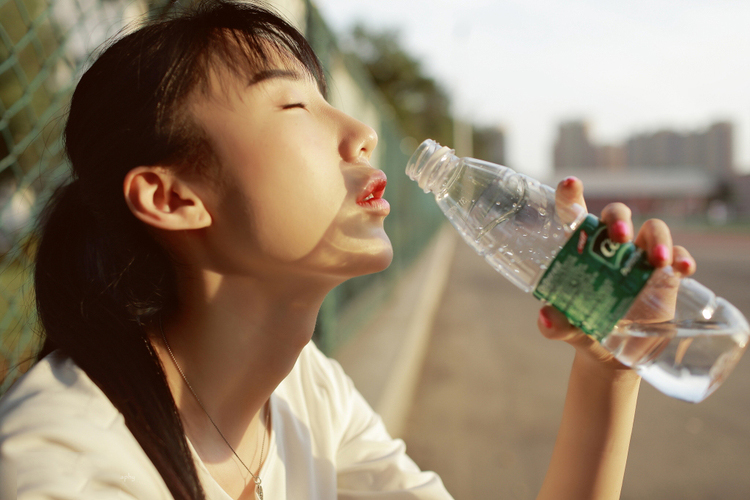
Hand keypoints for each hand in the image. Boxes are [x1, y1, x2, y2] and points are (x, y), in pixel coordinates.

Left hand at [536, 176, 696, 370]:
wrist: (612, 355)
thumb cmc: (583, 329)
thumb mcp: (569, 329)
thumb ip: (556, 325)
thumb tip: (546, 319)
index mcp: (582, 251)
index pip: (574, 215)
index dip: (571, 196)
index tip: (570, 184)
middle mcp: (611, 249)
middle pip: (616, 215)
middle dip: (619, 218)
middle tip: (619, 236)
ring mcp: (640, 259)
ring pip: (653, 230)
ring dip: (658, 239)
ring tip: (657, 260)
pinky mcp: (665, 276)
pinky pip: (678, 256)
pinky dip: (682, 258)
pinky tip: (682, 268)